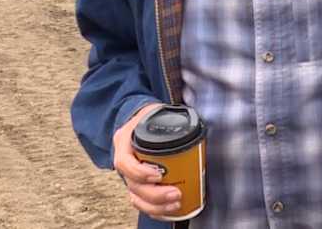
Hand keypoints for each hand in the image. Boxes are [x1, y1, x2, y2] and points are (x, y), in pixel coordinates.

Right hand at [112, 102, 181, 218]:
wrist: (140, 117)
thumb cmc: (151, 115)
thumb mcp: (157, 111)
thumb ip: (171, 118)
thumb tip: (196, 123)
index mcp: (125, 142)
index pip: (125, 162)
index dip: (140, 172)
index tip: (158, 175)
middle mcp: (125, 160)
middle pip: (133, 185)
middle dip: (154, 194)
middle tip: (176, 193)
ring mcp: (130, 174)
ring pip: (136, 197)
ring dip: (156, 205)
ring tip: (176, 204)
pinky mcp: (138, 183)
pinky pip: (142, 202)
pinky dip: (155, 209)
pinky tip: (170, 210)